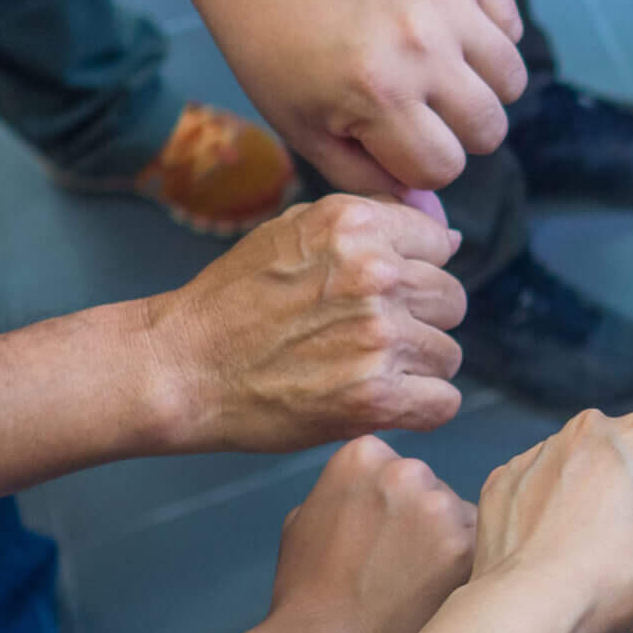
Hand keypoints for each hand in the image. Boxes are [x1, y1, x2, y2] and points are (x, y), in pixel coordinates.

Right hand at [146, 195, 466, 451]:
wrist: (180, 367)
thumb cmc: (231, 301)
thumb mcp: (295, 230)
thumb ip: (373, 224)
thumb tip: (452, 238)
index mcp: (356, 225)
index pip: (439, 242)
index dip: (415, 269)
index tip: (382, 292)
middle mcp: (375, 275)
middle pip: (450, 298)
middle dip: (419, 318)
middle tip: (370, 336)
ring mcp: (378, 337)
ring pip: (449, 353)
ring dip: (417, 366)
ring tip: (367, 369)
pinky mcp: (375, 397)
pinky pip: (443, 402)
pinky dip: (419, 408)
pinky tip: (383, 402)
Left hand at [190, 0, 525, 192]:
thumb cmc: (274, 46)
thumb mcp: (303, 126)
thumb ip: (368, 178)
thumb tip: (433, 218)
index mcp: (377, 95)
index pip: (444, 167)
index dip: (416, 163)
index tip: (388, 139)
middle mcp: (421, 48)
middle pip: (489, 129)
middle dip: (456, 132)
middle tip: (417, 108)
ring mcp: (446, 1)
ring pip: (512, 79)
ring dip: (481, 87)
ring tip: (439, 73)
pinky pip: (510, 23)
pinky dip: (489, 36)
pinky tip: (447, 32)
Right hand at [268, 433, 476, 632]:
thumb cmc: (306, 587)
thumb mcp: (305, 517)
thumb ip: (344, 489)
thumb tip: (368, 487)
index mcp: (364, 455)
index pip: (395, 468)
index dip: (389, 506)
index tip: (377, 536)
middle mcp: (406, 469)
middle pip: (431, 488)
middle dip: (421, 519)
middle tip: (398, 563)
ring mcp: (439, 505)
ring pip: (459, 516)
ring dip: (446, 542)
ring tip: (414, 582)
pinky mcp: (464, 544)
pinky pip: (479, 547)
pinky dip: (463, 568)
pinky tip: (434, 591)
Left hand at [471, 409, 632, 632]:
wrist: (529, 607)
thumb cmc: (610, 583)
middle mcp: (591, 430)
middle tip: (631, 553)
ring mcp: (540, 451)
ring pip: (583, 476)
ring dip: (591, 507)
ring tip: (587, 557)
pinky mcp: (504, 478)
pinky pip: (540, 492)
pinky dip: (549, 516)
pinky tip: (552, 554)